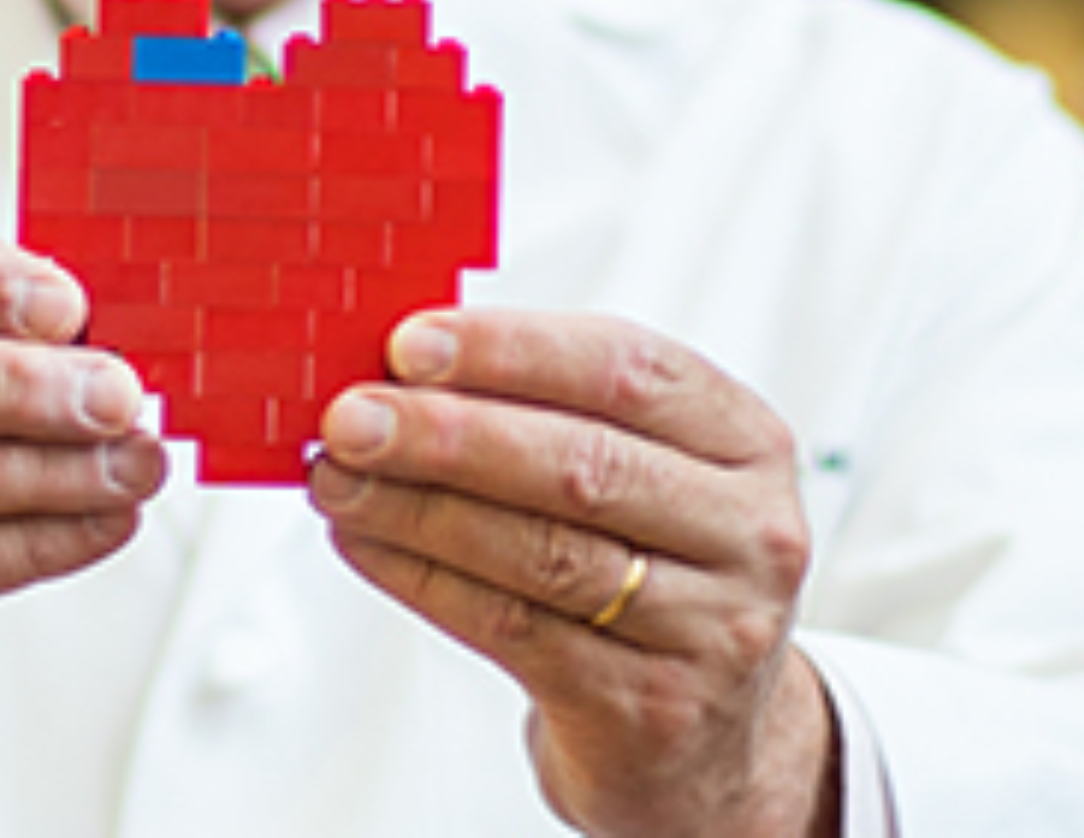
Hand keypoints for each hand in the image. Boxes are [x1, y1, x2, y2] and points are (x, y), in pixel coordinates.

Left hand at [308, 311, 837, 837]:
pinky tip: (367, 543)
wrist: (705, 740)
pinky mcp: (646, 707)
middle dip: (448, 434)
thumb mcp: (642, 470)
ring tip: (337, 479)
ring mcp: (708, 628)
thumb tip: (402, 367)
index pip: (629, 369)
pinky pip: (512, 627)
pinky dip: (422, 578)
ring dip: (418, 509)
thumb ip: (546, 408)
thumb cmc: (652, 568)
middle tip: (352, 418)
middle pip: (582, 465)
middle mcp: (746, 532)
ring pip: (541, 553)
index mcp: (746, 441)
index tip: (411, 343)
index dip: (513, 350)